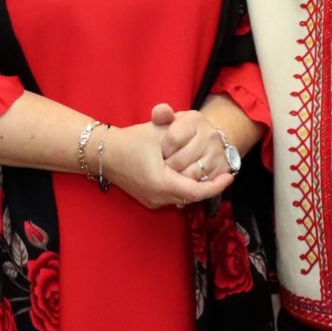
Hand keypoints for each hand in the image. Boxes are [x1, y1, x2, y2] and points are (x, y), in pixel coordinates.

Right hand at [102, 118, 234, 209]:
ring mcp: (153, 201)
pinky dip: (183, 187)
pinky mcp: (148, 200)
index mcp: (162, 183)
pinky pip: (173, 196)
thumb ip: (181, 129)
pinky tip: (188, 174)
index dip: (216, 185)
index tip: (229, 176)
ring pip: (183, 197)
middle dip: (208, 185)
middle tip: (223, 173)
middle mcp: (158, 197)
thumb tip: (207, 131)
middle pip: (192, 196)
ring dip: (195, 186)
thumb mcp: (157, 130)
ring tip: (209, 173)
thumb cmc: (130, 141)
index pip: (197, 191)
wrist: (102, 154)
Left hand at [150, 103, 233, 183]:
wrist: (207, 141)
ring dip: (178, 178)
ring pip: (191, 174)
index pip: (173, 139)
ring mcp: (218, 152)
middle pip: (180, 160)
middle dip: (168, 166)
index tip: (162, 151)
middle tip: (165, 165)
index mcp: (195, 119)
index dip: (163, 149)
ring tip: (174, 172)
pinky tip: (186, 179)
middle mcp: (210, 134)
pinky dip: (191, 185)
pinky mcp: (223, 169)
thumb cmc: (181, 132)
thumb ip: (161, 114)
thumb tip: (160, 112)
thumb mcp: (170, 121)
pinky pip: (202, 185)